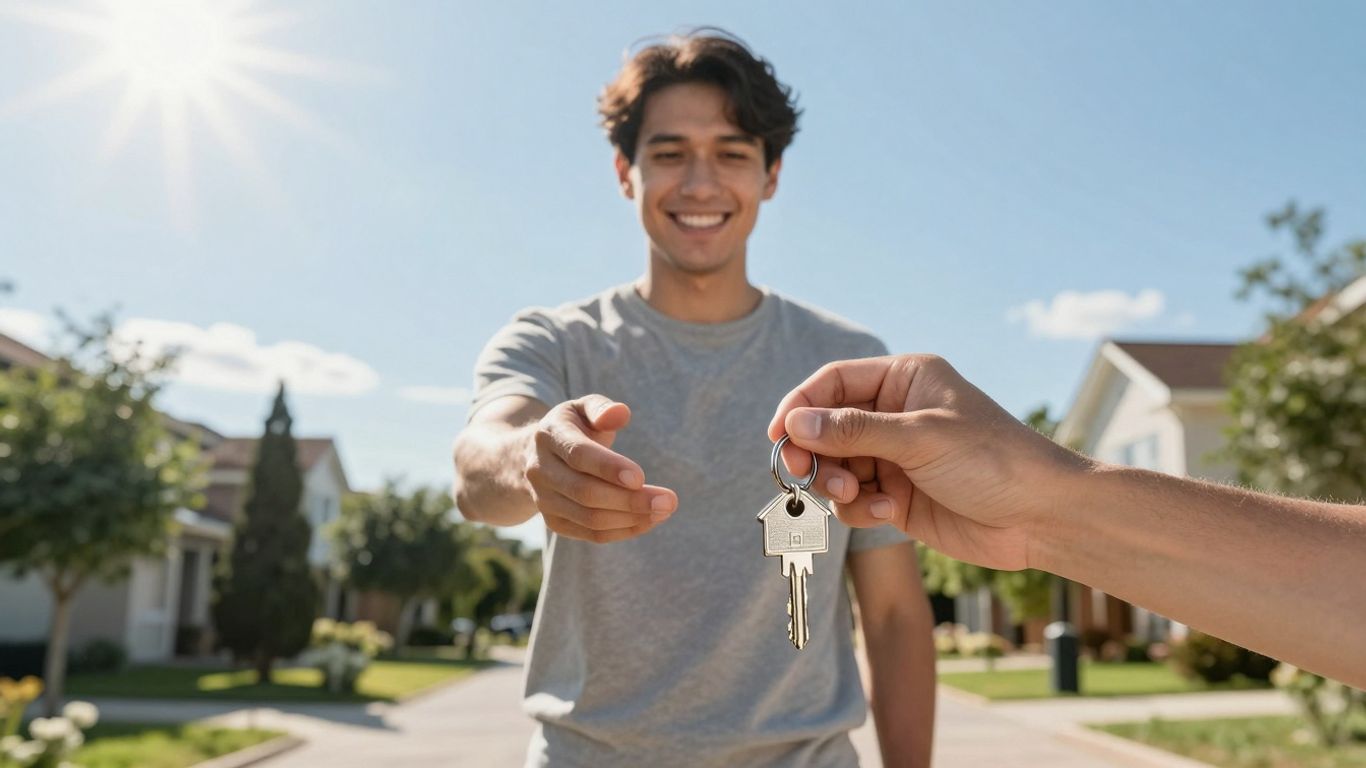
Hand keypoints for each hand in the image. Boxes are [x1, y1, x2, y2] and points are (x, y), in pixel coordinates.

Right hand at [525, 395, 677, 542]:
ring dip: (631, 518)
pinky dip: (623, 530)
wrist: (529, 458)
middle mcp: (540, 471)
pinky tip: (648, 520)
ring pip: (590, 518)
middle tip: (669, 501)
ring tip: (664, 510)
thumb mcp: (581, 409)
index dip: (609, 468)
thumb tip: (621, 413)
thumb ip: (601, 408)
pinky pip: (591, 534)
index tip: (641, 477)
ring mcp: (544, 500)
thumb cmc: (571, 429)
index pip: (579, 455)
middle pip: (585, 492)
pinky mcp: (554, 522)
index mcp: (548, 436)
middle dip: (630, 500)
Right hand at [767, 355, 1087, 569]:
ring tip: (857, 495)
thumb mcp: (920, 437)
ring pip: (836, 467)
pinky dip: (860, 507)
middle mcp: (896, 414)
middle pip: (826, 427)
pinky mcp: (898, 497)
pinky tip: (887, 512)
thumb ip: (853, 430)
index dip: (801, 406)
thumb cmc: (994, 460)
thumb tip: (795, 423)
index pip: (834, 383)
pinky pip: (855, 499)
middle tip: (802, 473)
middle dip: (814, 452)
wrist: (1042, 517)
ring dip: (836, 483)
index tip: (778, 434)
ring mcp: (896, 457)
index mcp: (905, 379)